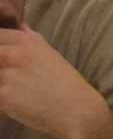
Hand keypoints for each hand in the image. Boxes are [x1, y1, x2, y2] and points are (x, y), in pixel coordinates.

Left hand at [0, 24, 109, 138]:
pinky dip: (1, 98)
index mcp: (26, 41)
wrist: (78, 111)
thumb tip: (20, 26)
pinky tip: (13, 102)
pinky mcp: (3, 96)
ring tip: (13, 88)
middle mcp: (15, 54)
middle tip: (9, 76)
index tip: (4, 59)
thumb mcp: (51, 54)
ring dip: (0, 81)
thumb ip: (30, 39)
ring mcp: (7, 74)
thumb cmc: (66, 84)